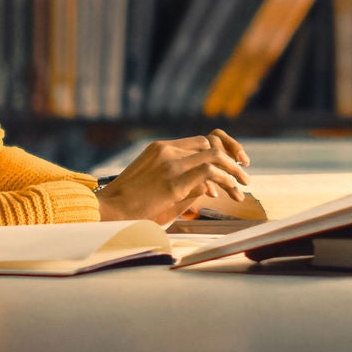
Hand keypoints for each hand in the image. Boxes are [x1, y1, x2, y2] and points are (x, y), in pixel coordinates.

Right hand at [95, 129, 251, 224]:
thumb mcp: (154, 184)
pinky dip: (226, 180)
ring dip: (233, 170)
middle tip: (244, 174)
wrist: (107, 211)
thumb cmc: (129, 203)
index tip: (232, 164)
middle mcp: (166, 150)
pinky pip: (210, 172)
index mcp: (159, 148)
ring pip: (214, 155)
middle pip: (211, 143)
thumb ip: (180, 179)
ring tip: (244, 185)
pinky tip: (231, 194)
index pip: (200, 140)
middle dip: (232, 157)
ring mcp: (170, 164)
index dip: (221, 150)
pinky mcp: (174, 182)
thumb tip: (208, 186)